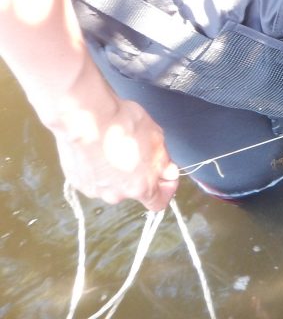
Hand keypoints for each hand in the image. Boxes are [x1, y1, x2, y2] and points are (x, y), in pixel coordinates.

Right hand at [52, 97, 178, 210]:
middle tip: (140, 151)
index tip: (166, 175)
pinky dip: (99, 167)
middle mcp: (116, 195)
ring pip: (113, 184)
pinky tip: (99, 148)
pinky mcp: (76, 181)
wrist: (86, 117)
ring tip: (116, 146)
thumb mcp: (156, 138)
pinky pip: (94, 177)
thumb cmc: (122, 124)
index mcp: (140, 187)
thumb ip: (164, 161)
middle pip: (134, 189)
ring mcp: (93, 189)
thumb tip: (168, 172)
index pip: (158, 203)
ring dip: (117, 170)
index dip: (166, 188)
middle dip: (140, 173)